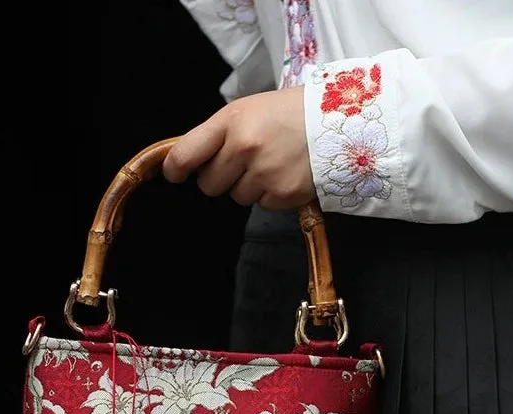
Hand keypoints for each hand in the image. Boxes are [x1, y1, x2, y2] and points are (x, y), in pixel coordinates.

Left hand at [162, 86, 314, 209]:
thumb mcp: (247, 111)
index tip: (175, 174)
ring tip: (270, 163)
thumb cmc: (287, 115)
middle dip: (220, 178)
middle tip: (241, 163)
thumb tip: (189, 164)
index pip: (187, 154)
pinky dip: (271, 193)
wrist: (336, 122)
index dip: (176, 168)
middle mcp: (245, 148)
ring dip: (249, 186)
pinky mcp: (282, 194)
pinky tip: (285, 173)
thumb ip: (217, 135)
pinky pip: (262, 204)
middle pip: (209, 184)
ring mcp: (264, 174)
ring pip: (236, 197)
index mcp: (232, 122)